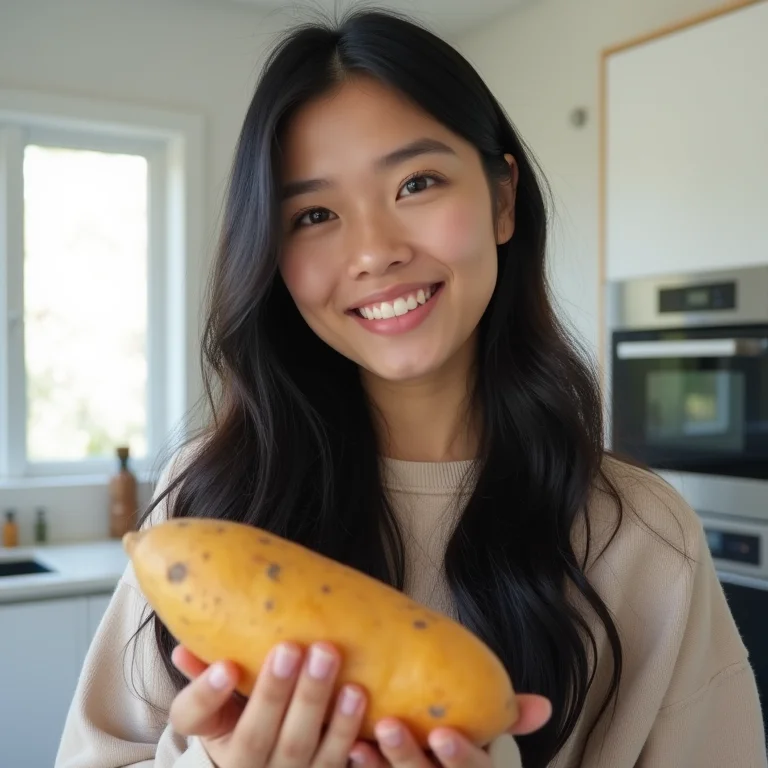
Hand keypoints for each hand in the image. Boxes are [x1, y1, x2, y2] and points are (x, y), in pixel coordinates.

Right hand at [169, 642, 367, 767]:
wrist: (268, 766)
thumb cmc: (246, 719)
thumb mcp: (220, 704)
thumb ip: (206, 674)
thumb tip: (183, 647)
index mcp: (213, 737)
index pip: (194, 719)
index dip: (207, 694)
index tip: (225, 666)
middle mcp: (245, 767)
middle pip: (255, 736)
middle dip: (274, 693)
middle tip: (291, 648)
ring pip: (301, 750)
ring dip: (319, 706)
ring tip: (332, 662)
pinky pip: (335, 762)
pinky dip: (348, 732)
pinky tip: (359, 697)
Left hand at [346, 695, 551, 767]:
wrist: (442, 766)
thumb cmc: (464, 750)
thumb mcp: (490, 741)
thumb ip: (510, 719)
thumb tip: (545, 705)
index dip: (460, 757)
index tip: (440, 734)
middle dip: (406, 757)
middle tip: (388, 725)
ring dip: (377, 766)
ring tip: (358, 740)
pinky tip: (349, 751)